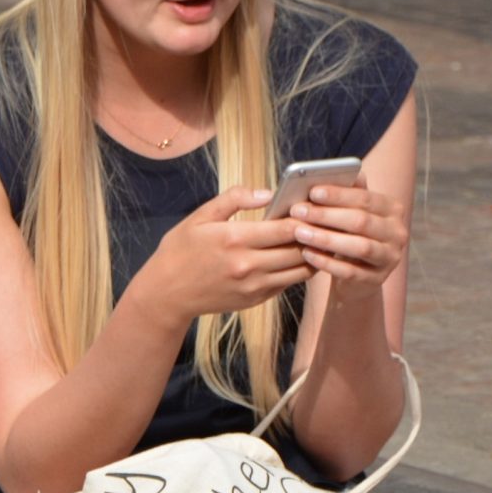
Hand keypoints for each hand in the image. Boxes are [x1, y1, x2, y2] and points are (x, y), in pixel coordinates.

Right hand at [129, 185, 313, 327]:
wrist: (167, 294)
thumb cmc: (180, 250)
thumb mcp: (200, 217)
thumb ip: (234, 200)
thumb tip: (267, 193)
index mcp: (234, 239)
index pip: (286, 228)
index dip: (305, 218)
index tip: (312, 209)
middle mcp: (248, 265)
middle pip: (299, 250)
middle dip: (314, 236)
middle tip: (324, 223)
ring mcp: (253, 286)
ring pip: (299, 271)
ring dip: (311, 255)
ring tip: (318, 240)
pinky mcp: (255, 300)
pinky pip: (287, 284)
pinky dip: (297, 271)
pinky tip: (299, 257)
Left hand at [287, 176, 408, 300]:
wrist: (357, 277)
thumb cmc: (350, 235)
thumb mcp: (351, 213)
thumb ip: (347, 194)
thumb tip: (337, 172)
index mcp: (393, 209)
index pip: (365, 198)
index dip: (338, 195)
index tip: (312, 191)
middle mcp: (397, 233)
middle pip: (361, 221)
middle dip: (326, 215)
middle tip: (297, 211)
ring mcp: (390, 258)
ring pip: (358, 247)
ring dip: (325, 238)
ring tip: (299, 232)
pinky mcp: (376, 280)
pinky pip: (350, 272)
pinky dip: (327, 262)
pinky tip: (307, 254)